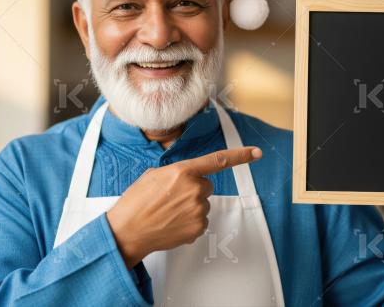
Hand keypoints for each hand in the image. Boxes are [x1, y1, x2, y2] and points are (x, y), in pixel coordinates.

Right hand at [106, 146, 262, 268]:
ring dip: (190, 207)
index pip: (218, 160)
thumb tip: (186, 179)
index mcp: (183, 171)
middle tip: (172, 199)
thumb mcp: (154, 176)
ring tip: (168, 213)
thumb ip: (176, 173)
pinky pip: (200, 221)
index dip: (240, 156)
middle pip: (206, 186)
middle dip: (193, 190)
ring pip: (203, 204)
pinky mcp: (198, 227)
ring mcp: (198, 210)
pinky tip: (172, 223)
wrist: (128, 231)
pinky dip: (189, 223)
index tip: (256, 153)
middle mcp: (194, 189)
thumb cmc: (136, 202)